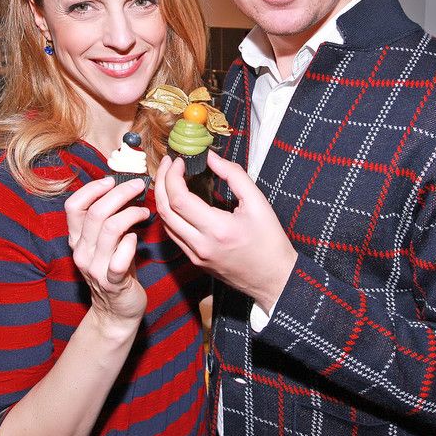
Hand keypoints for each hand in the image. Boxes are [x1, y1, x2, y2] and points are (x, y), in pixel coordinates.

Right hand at [65, 177, 149, 329]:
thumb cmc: (116, 268)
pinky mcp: (112, 282)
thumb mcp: (105, 242)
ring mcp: (95, 268)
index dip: (92, 189)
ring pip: (110, 229)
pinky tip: (138, 239)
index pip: (73, 206)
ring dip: (131, 213)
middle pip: (96, 212)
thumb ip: (107, 219)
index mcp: (77, 239)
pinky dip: (131, 243)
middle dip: (120, 193)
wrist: (117, 310)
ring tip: (145, 211)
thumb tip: (123, 187)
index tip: (111, 180)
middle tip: (139, 185)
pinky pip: (120, 258)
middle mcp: (81, 252)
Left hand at [155, 152, 296, 312]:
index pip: (179, 200)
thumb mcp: (258, 202)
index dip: (172, 176)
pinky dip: (170, 214)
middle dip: (161, 182)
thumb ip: (234, 175)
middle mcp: (201, 245)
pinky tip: (176, 200)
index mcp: (218, 229)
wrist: (274, 278)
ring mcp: (195, 256)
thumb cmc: (270, 241)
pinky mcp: (195, 261)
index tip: (179, 161)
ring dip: (162, 198)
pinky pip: (174, 235)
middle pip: (165, 211)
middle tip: (168, 163)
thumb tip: (211, 157)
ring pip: (165, 224)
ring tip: (169, 177)